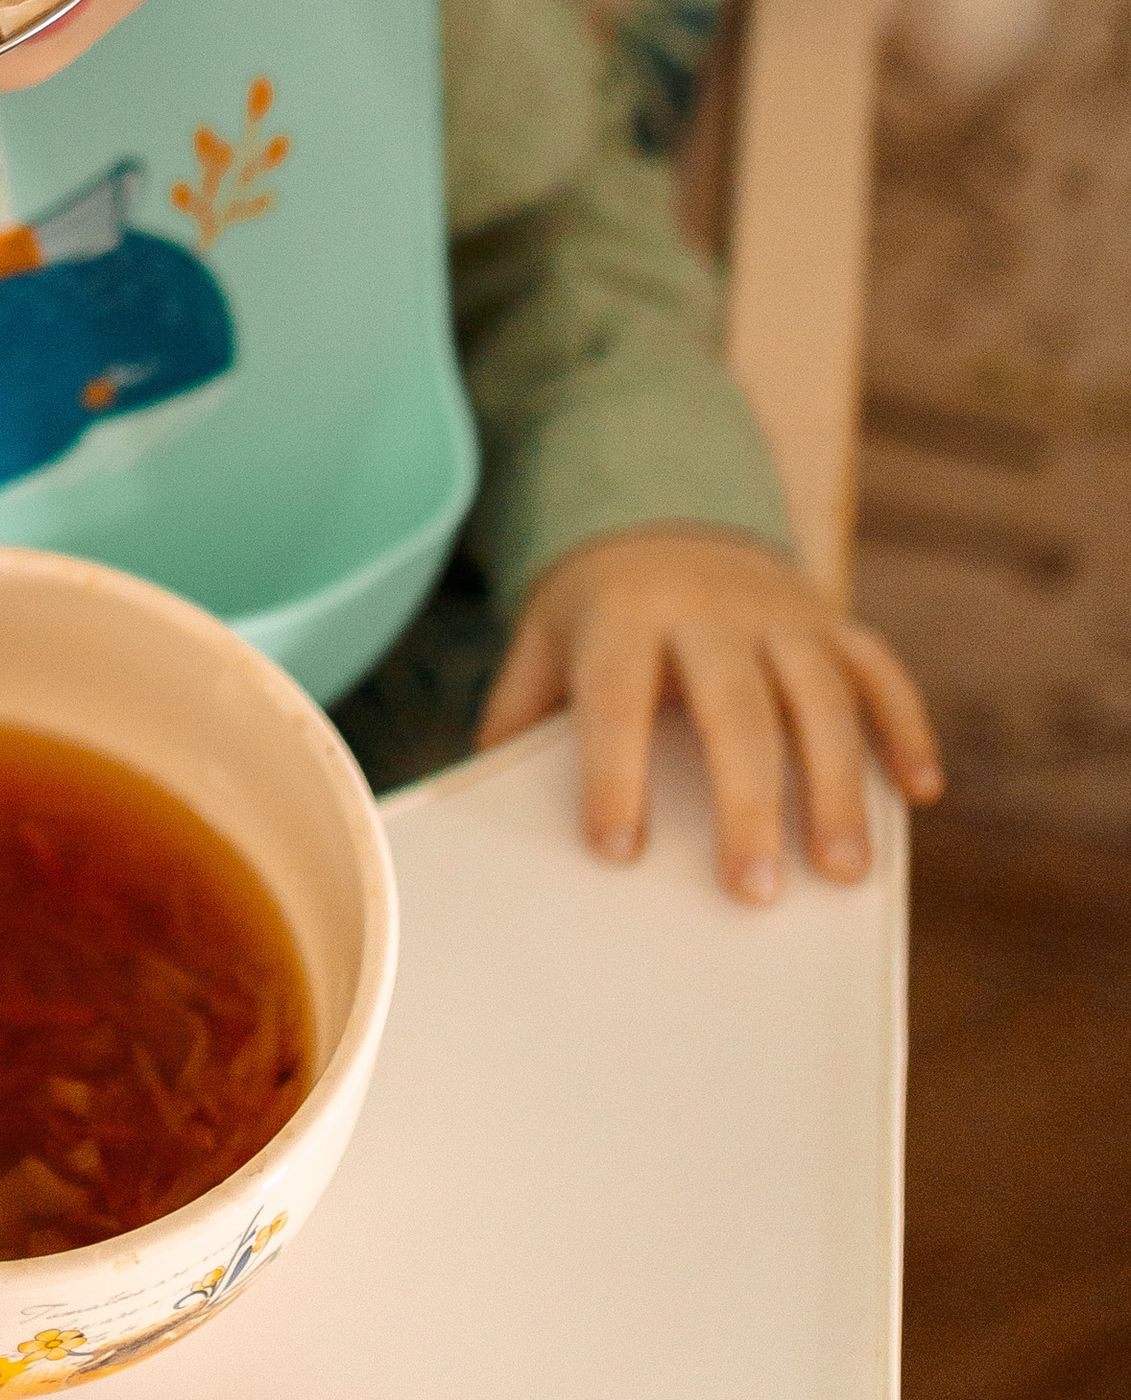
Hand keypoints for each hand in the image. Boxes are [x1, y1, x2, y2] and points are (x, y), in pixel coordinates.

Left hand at [477, 529, 942, 902]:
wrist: (662, 507)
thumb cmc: (596, 613)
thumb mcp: (541, 644)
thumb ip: (517, 717)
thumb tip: (479, 806)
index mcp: (623, 615)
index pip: (615, 699)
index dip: (613, 773)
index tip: (616, 852)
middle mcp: (709, 606)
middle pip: (733, 708)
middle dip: (747, 801)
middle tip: (753, 892)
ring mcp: (780, 610)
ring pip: (821, 696)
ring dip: (838, 785)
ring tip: (845, 873)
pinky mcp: (832, 617)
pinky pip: (880, 669)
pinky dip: (906, 726)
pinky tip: (920, 792)